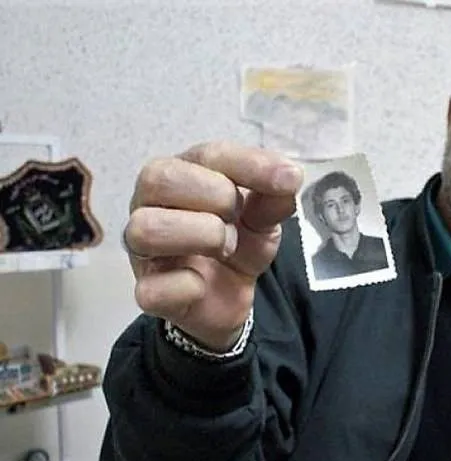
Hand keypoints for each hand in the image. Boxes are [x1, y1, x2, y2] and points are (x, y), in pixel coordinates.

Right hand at [123, 142, 302, 350]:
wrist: (230, 296)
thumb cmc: (238, 242)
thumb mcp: (264, 216)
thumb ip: (274, 196)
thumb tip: (288, 176)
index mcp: (181, 173)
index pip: (208, 154)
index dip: (250, 165)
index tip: (288, 180)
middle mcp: (150, 204)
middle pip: (159, 178)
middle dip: (215, 197)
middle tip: (236, 219)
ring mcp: (141, 248)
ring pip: (146, 228)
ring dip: (201, 236)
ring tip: (225, 248)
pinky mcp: (147, 291)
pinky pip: (150, 288)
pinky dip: (186, 285)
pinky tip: (201, 283)